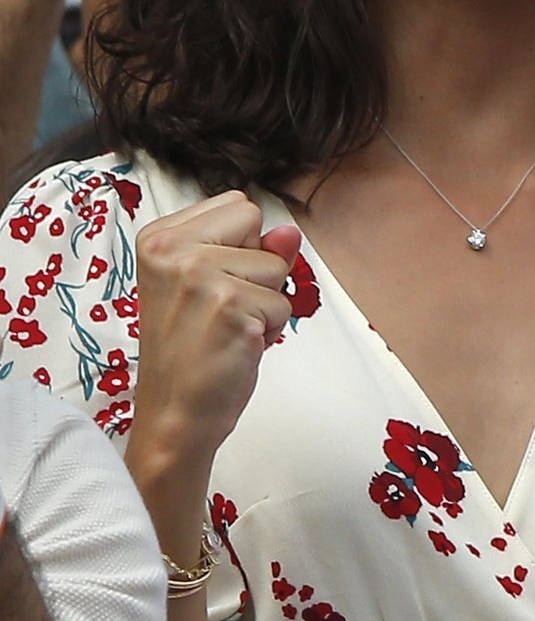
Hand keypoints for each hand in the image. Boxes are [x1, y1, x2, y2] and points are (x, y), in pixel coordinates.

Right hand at [130, 191, 300, 476]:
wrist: (175, 415)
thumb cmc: (192, 352)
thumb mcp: (213, 286)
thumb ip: (252, 250)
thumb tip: (290, 231)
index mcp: (158, 237)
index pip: (237, 205)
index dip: (240, 246)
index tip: (212, 285)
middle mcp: (172, 249)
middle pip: (256, 219)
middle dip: (256, 264)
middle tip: (223, 307)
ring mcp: (199, 275)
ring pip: (276, 265)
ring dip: (265, 301)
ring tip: (227, 328)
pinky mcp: (229, 305)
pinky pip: (283, 302)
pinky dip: (270, 329)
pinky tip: (235, 345)